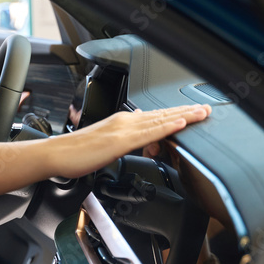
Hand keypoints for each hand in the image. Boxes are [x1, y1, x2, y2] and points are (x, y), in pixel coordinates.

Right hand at [49, 104, 210, 178]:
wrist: (55, 154)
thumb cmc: (74, 153)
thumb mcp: (103, 144)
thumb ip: (121, 139)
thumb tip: (134, 132)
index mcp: (121, 122)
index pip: (155, 117)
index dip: (176, 114)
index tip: (193, 113)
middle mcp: (124, 121)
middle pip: (162, 115)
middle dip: (186, 112)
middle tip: (207, 109)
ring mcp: (123, 130)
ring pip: (160, 120)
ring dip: (183, 116)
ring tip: (202, 114)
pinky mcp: (120, 141)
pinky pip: (148, 133)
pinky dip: (166, 127)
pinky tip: (180, 124)